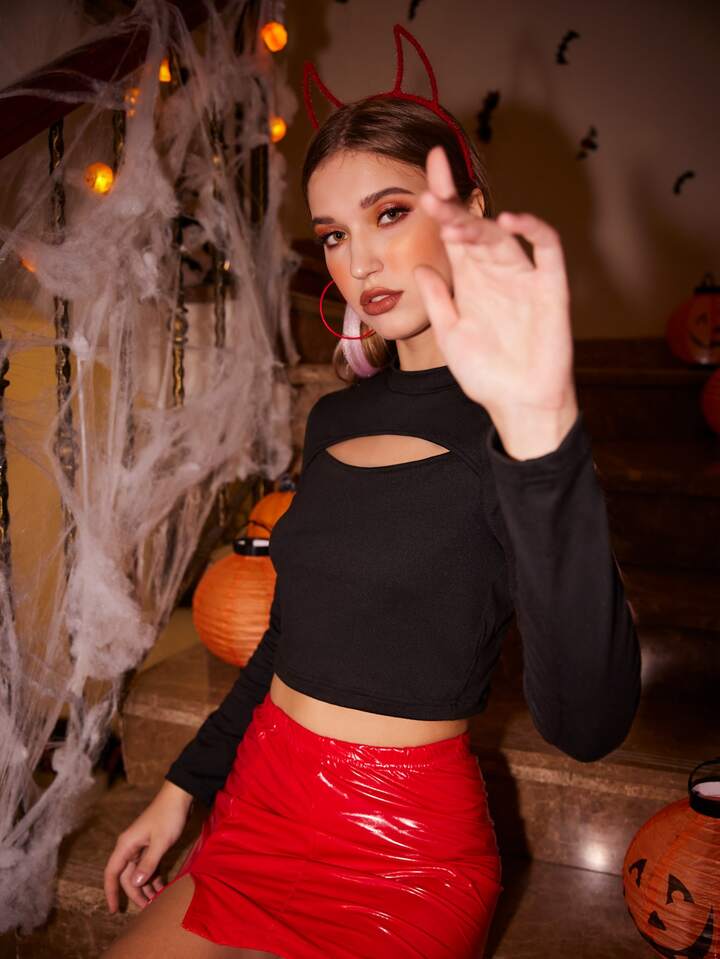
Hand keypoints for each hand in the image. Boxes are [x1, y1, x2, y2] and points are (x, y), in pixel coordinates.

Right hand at [103, 781, 192, 912]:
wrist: (180, 795)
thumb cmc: (169, 816)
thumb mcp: (160, 842)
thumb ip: (148, 864)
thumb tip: (135, 884)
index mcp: (126, 845)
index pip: (111, 873)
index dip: (111, 892)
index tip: (113, 909)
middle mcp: (130, 847)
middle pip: (127, 876)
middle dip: (136, 893)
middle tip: (148, 907)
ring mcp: (141, 846)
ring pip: (139, 872)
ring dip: (147, 886)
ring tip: (158, 900)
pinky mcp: (152, 845)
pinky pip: (149, 866)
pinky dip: (154, 876)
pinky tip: (163, 887)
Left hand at [413, 145, 576, 425]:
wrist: (518, 403)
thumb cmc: (486, 373)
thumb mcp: (451, 335)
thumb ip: (438, 300)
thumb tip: (420, 267)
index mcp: (470, 280)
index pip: (453, 234)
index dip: (443, 206)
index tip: (423, 182)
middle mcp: (495, 272)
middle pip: (475, 226)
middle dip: (454, 207)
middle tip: (432, 189)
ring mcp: (523, 277)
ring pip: (502, 236)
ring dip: (477, 224)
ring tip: (451, 220)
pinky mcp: (550, 287)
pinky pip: (546, 248)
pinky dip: (533, 229)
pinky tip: (511, 221)